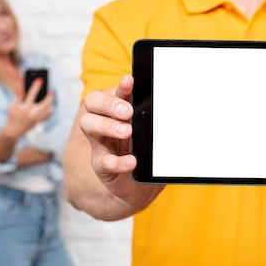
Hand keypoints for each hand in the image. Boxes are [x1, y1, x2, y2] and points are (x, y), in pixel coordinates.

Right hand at [5, 78, 52, 139]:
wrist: (14, 131)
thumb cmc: (12, 117)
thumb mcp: (12, 107)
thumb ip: (18, 98)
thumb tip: (23, 90)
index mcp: (25, 109)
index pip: (32, 95)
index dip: (36, 87)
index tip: (40, 80)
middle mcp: (32, 114)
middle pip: (45, 103)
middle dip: (49, 96)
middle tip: (51, 91)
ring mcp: (37, 118)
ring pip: (49, 109)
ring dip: (51, 103)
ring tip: (50, 98)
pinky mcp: (38, 122)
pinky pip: (48, 115)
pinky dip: (50, 110)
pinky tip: (49, 106)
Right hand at [79, 75, 164, 208]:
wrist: (137, 184)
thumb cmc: (143, 149)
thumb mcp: (150, 130)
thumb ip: (154, 116)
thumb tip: (176, 103)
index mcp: (116, 109)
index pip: (111, 92)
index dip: (119, 87)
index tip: (130, 81)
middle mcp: (103, 122)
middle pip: (92, 103)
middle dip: (109, 104)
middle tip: (128, 111)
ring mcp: (100, 143)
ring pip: (89, 125)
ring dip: (107, 126)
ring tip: (127, 131)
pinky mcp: (101, 165)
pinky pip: (103, 161)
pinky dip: (117, 162)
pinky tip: (131, 162)